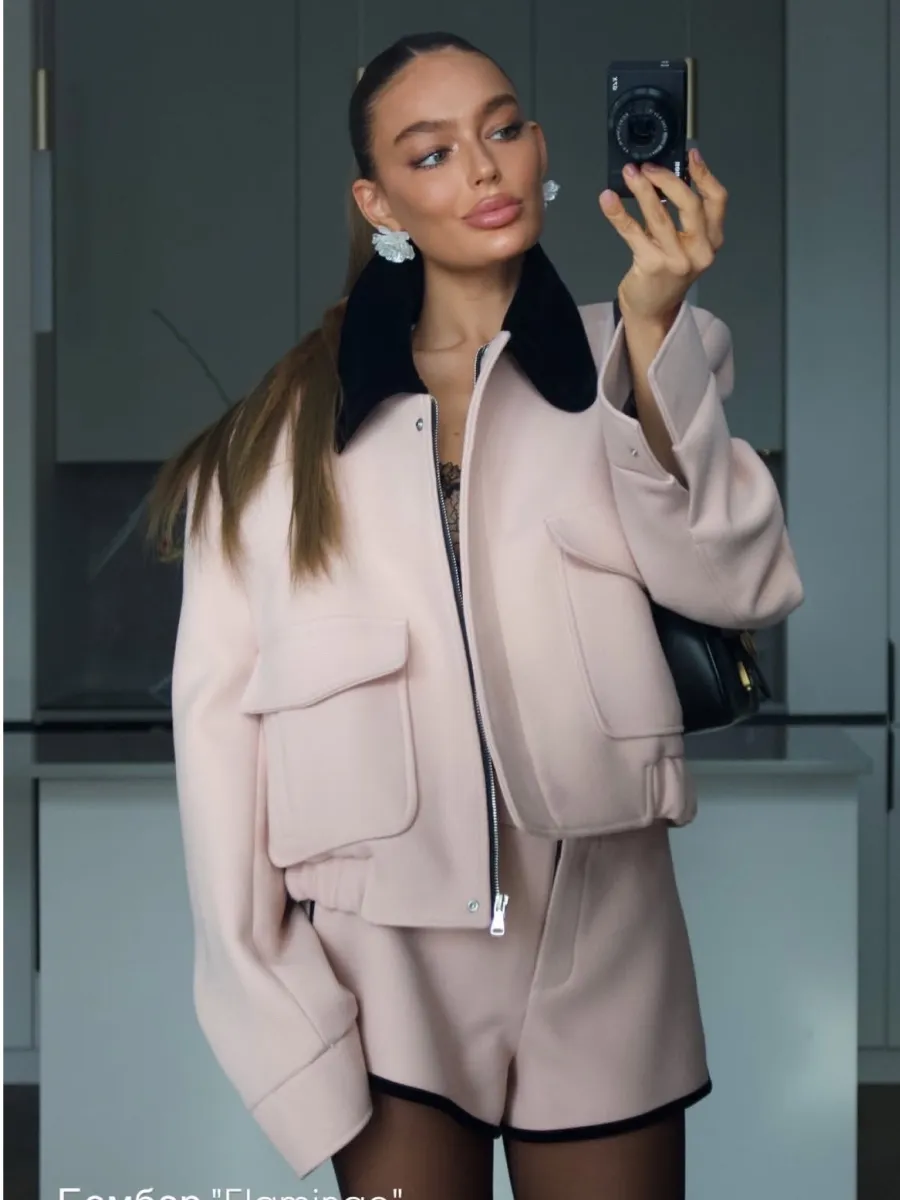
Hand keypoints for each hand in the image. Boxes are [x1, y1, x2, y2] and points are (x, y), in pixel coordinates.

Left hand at [598, 148, 726, 328]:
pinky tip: (607, 200)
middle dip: (667, 180)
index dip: (704, 174)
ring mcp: (678, 260)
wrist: (653, 310)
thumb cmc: (667, 273)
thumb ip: (681, 217)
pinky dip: (618, 214)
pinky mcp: (653, 266)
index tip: (689, 155)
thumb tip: (662, 176)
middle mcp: (701, 251)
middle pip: (690, 204)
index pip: (717, 200)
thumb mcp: (684, 245)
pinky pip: (633, 233)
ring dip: (642, 190)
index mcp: (713, 240)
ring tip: (629, 174)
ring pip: (660, 215)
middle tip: (647, 167)